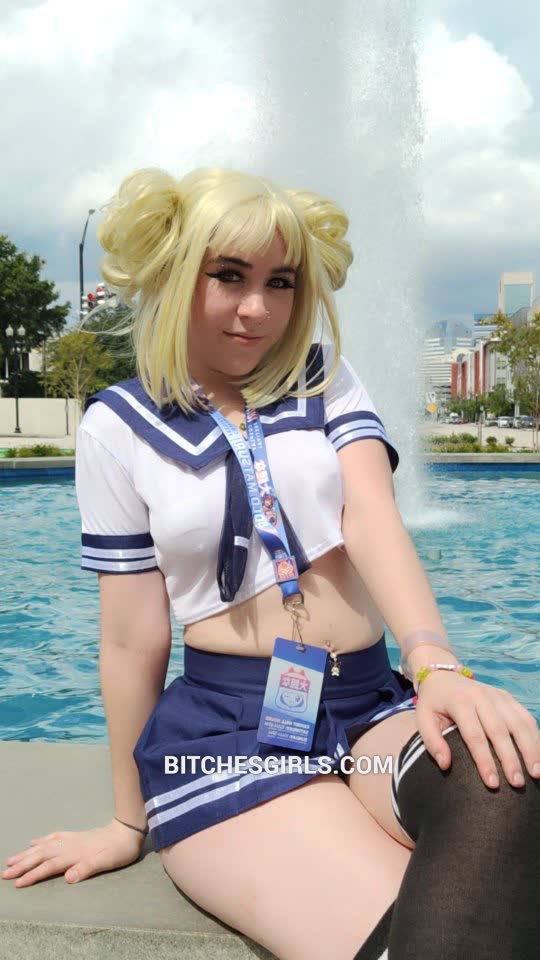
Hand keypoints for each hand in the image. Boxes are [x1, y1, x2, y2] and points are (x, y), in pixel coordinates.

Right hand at [1, 818, 145, 887]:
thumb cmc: (119, 850)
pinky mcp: (76, 836)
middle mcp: (69, 846)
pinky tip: (34, 843)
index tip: (17, 884)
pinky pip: (53, 837)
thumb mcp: (106, 861)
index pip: (48, 866)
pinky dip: (42, 841)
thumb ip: (87, 868)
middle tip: (5, 873)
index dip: (33, 875)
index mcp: (74, 854)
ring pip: (44, 846)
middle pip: (41, 855)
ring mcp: (71, 839)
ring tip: (12, 860)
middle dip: (22, 865)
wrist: (128, 830)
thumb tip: (67, 878)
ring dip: (27, 854)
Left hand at [415, 670, 539, 788]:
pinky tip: (539, 755)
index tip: (492, 784)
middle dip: (510, 759)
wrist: (443, 675)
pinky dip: (536, 736)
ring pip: (519, 723)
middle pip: (500, 731)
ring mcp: (497, 695)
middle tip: (517, 783)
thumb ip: (432, 742)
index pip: (474, 735)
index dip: (484, 761)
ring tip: (536, 773)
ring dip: (530, 749)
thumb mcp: (423, 718)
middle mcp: (481, 696)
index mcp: (460, 702)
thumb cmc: (433, 703)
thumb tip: (445, 765)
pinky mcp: (508, 697)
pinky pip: (526, 716)